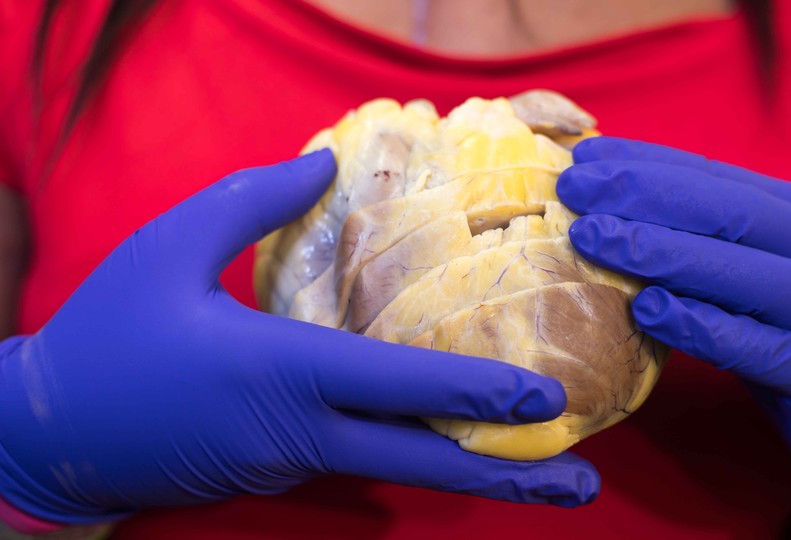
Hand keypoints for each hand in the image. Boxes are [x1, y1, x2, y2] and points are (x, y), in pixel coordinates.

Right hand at [0, 151, 597, 526]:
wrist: (50, 432)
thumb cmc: (109, 333)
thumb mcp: (168, 247)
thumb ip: (251, 200)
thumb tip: (319, 161)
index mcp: (278, 373)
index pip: (397, 389)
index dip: (474, 394)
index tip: (542, 401)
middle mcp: (298, 431)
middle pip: (420, 463)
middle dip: (504, 474)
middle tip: (581, 483)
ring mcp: (289, 463)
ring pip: (397, 471)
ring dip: (472, 474)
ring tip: (543, 478)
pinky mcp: (276, 473)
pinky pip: (361, 464)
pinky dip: (417, 459)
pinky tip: (454, 446)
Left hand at [557, 137, 790, 526]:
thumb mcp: (775, 286)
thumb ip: (721, 252)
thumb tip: (622, 218)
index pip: (722, 180)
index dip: (650, 165)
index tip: (587, 158)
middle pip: (729, 211)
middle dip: (642, 193)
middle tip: (574, 188)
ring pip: (737, 269)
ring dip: (656, 249)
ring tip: (591, 236)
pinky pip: (752, 344)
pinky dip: (696, 324)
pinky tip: (647, 309)